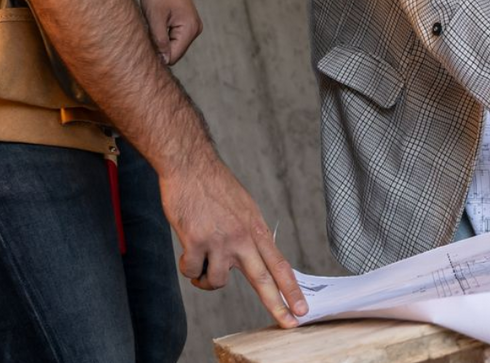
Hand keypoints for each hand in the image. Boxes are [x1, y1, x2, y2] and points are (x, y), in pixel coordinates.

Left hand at [139, 0, 201, 64]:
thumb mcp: (155, 17)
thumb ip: (160, 41)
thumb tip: (163, 61)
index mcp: (189, 29)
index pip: (173, 56)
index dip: (157, 56)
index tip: (143, 47)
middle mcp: (195, 29)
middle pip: (175, 52)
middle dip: (159, 48)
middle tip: (144, 35)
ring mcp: (192, 26)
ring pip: (174, 44)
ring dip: (160, 40)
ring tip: (150, 26)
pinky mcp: (187, 22)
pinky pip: (175, 36)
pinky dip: (164, 34)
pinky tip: (155, 24)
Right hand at [160, 164, 308, 327]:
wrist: (190, 166)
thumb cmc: (215, 187)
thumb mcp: (245, 209)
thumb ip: (250, 236)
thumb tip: (257, 259)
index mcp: (256, 231)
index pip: (280, 266)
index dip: (292, 290)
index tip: (302, 308)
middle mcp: (242, 239)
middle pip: (264, 280)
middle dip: (278, 305)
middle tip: (289, 323)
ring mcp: (220, 241)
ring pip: (217, 282)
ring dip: (206, 280)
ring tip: (202, 262)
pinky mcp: (195, 241)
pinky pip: (192, 272)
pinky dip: (187, 268)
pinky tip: (186, 252)